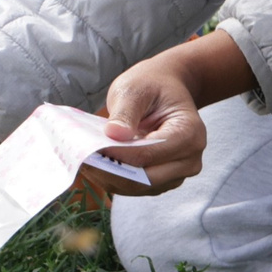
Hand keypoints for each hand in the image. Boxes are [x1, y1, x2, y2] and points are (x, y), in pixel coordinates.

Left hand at [82, 31, 255, 198]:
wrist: (168, 87)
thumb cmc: (153, 84)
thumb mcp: (136, 89)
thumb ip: (125, 112)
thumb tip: (113, 135)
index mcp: (189, 133)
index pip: (150, 154)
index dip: (118, 155)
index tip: (89, 150)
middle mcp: (190, 159)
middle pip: (146, 179)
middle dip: (112, 171)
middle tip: (81, 160)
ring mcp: (178, 173)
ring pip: (140, 187)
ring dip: (111, 177)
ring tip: (84, 161)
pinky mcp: (164, 180)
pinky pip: (137, 187)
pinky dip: (116, 178)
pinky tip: (96, 164)